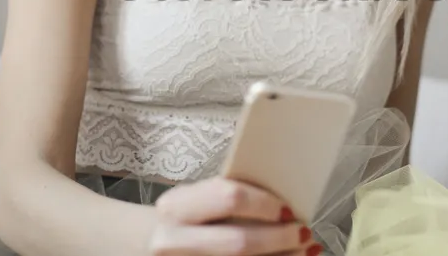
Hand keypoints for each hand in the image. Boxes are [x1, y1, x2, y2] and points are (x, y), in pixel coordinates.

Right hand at [147, 177, 319, 255]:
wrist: (143, 245)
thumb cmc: (182, 219)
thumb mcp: (193, 200)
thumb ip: (226, 200)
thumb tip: (285, 206)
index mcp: (176, 207)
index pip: (229, 198)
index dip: (265, 204)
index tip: (289, 210)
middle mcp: (172, 241)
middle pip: (239, 243)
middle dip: (279, 240)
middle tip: (304, 234)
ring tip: (304, 252)